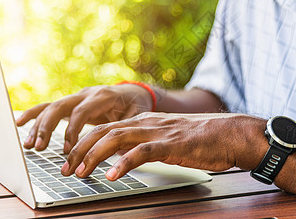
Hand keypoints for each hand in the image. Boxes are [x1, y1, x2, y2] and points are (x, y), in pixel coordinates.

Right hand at [16, 84, 153, 152]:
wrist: (134, 92)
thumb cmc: (136, 106)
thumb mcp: (136, 116)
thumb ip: (125, 130)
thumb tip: (117, 152)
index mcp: (103, 96)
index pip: (82, 112)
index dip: (72, 131)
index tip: (67, 150)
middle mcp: (87, 93)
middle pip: (61, 106)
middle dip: (48, 128)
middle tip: (40, 148)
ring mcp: (77, 97)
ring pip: (52, 106)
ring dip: (38, 125)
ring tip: (30, 145)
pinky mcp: (71, 103)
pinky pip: (49, 106)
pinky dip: (34, 114)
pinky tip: (20, 123)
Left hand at [60, 112, 267, 179]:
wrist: (230, 133)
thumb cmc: (201, 138)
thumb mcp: (167, 137)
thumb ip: (147, 142)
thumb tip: (127, 156)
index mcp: (144, 121)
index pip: (106, 127)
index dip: (85, 142)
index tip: (71, 159)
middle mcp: (147, 122)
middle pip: (104, 131)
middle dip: (81, 149)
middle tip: (65, 169)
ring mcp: (159, 132)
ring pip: (117, 138)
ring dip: (94, 156)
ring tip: (80, 173)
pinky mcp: (172, 144)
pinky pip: (143, 152)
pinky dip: (124, 163)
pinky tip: (111, 175)